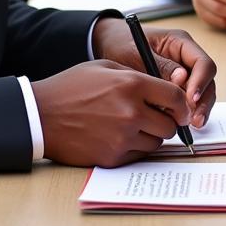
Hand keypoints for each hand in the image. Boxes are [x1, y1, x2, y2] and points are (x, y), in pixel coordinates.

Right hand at [31, 60, 190, 166]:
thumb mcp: (106, 68)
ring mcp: (122, 137)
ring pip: (156, 143)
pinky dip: (134, 148)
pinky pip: (138, 155)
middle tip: (155, 117)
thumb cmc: (72, 87)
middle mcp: (131, 112)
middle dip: (167, 121)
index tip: (182, 109)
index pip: (176, 97)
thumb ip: (138, 77)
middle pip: (170, 124)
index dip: (183, 105)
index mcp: (132, 85)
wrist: (41, 115)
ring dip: (151, 136)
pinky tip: (119, 136)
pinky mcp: (112, 157)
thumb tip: (165, 92)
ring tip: (132, 125)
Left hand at [92, 17, 216, 126]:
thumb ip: (159, 66)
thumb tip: (182, 79)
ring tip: (191, 126)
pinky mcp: (176, 86)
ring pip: (201, 92)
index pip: (203, 63)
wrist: (108, 44)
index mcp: (180, 43)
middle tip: (194, 120)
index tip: (191, 99)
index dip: (201, 82)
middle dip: (203, 101)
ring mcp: (183, 72)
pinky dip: (187, 112)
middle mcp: (186, 58)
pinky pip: (188, 100)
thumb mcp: (136, 53)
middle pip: (207, 80)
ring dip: (198, 110)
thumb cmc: (122, 44)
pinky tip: (181, 125)